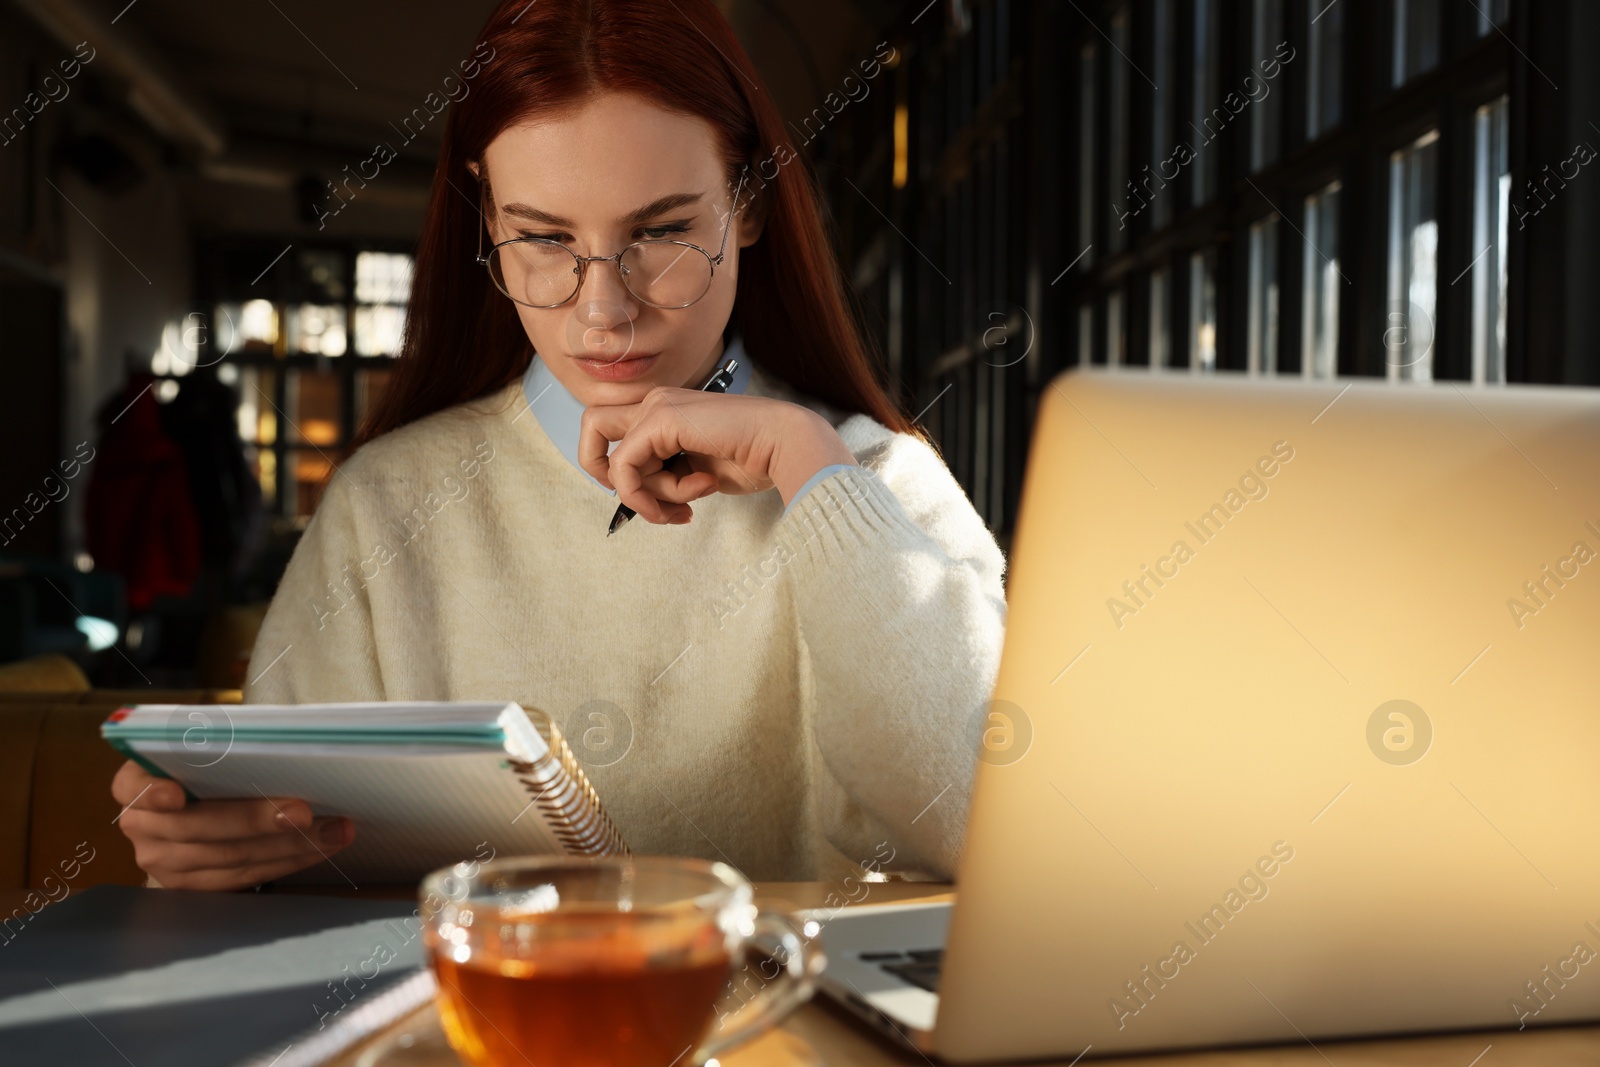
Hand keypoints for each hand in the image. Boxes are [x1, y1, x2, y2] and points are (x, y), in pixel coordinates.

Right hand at [111, 759, 354, 890]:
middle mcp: (141, 826)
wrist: (202, 799)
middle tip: (304, 812)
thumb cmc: (209, 763)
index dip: (154, 793)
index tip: (176, 795)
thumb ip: (219, 747)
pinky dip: (288, 861)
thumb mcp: (204, 746)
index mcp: (134, 783)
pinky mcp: (192, 887)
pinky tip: (321, 847)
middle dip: (258, 821)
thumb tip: (270, 743)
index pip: (134, 788)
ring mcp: (163, 862)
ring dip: (290, 845)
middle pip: (200, 828)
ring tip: (334, 829)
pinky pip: (244, 878)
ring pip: (231, 857)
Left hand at [578, 389, 854, 524]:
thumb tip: (643, 500)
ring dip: (649, 494)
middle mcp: (655, 403)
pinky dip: (652, 495)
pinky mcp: (660, 420)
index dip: (627, 477)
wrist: (785, 445)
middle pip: (591, 429)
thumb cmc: (753, 459)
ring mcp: (656, 407)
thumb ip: (668, 478)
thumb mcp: (698, 472)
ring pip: (614, 460)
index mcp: (665, 411)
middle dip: (610, 476)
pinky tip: (697, 492)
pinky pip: (625, 468)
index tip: (667, 506)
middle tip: (651, 502)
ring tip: (693, 496)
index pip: (617, 440)